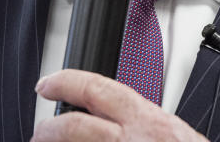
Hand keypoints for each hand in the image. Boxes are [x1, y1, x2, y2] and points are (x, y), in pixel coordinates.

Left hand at [32, 69, 208, 141]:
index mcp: (146, 121)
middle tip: (40, 130)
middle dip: (48, 127)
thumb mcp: (178, 135)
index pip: (96, 90)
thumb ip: (151, 126)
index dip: (66, 83)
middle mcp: (127, 140)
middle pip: (73, 125)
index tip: (49, 84)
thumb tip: (137, 123)